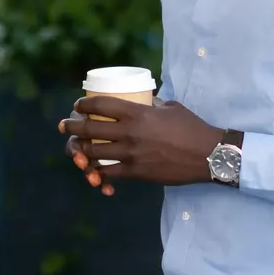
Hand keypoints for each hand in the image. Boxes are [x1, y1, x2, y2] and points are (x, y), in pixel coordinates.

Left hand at [58, 97, 223, 188]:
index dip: (84, 104)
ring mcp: (131, 154)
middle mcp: (130, 133)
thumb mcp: (170, 107)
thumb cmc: (191, 128)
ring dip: (79, 150)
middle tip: (65, 125)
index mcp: (137, 113)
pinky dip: (98, 173)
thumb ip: (152, 105)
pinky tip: (93, 171)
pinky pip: (109, 173)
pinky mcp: (137, 173)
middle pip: (90, 129)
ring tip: (74, 148)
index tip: (78, 105)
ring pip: (94, 152)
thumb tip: (142, 101)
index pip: (100, 105)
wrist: (208, 155)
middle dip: (73, 126)